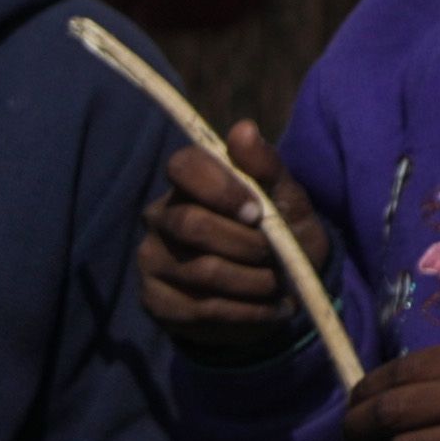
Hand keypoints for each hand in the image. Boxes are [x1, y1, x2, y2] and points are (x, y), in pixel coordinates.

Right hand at [135, 130, 317, 363]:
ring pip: (202, 271)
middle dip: (247, 245)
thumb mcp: (288, 200)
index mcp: (188, 184)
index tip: (257, 212)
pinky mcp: (155, 301)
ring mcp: (152, 261)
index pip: (183, 166)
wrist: (278, 293)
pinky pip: (201, 309)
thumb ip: (267, 167)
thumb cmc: (282, 235)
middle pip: (192, 225)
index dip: (221, 189)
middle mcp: (159, 218)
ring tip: (278, 286)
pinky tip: (267, 309)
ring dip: (254, 283)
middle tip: (276, 256)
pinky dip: (247, 312)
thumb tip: (243, 128)